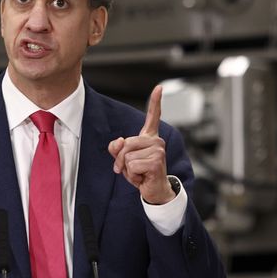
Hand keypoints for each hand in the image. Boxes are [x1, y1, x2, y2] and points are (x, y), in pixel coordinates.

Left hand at [108, 85, 175, 204]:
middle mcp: (156, 141)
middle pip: (126, 143)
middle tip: (129, 169)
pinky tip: (143, 176)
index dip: (155, 102)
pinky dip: (132, 175)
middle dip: (121, 159)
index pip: (153, 117)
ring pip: (127, 156)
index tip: (159, 88)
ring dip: (128, 168)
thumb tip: (117, 142)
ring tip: (139, 172)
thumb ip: (117, 149)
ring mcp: (158, 150)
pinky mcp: (156, 161)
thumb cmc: (141, 173)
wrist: (153, 190)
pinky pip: (132, 165)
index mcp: (149, 138)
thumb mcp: (124, 160)